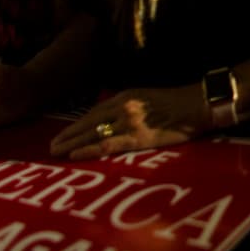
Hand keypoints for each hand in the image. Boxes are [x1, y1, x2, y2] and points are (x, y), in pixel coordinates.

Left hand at [50, 86, 208, 160]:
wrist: (198, 104)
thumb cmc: (178, 103)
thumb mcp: (148, 98)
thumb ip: (130, 106)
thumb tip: (115, 119)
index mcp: (125, 96)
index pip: (94, 112)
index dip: (76, 124)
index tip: (62, 134)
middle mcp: (123, 106)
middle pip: (88, 122)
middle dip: (68, 134)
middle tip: (51, 146)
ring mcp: (129, 121)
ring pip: (93, 133)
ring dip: (72, 142)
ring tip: (56, 152)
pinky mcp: (138, 136)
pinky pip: (108, 144)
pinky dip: (89, 149)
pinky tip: (75, 154)